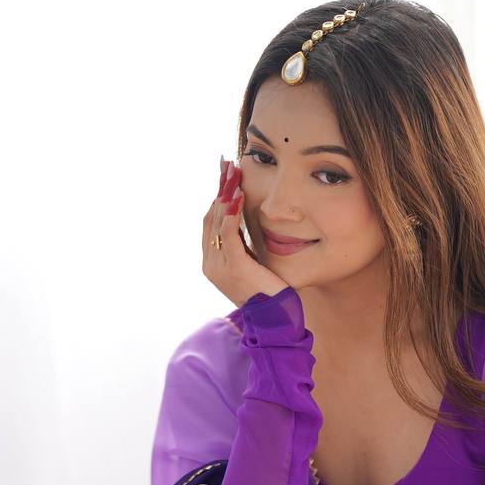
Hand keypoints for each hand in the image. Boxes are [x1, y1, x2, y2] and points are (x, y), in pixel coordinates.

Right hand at [202, 154, 290, 307]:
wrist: (274, 319)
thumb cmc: (269, 292)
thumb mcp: (252, 264)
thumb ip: (243, 246)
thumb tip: (244, 223)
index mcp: (212, 262)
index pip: (210, 222)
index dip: (217, 197)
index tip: (225, 175)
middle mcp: (210, 264)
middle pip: (210, 217)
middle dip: (219, 189)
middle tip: (228, 165)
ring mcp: (219, 267)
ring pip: (218, 222)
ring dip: (225, 194)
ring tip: (233, 173)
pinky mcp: (234, 268)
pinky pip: (229, 234)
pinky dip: (232, 213)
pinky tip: (238, 196)